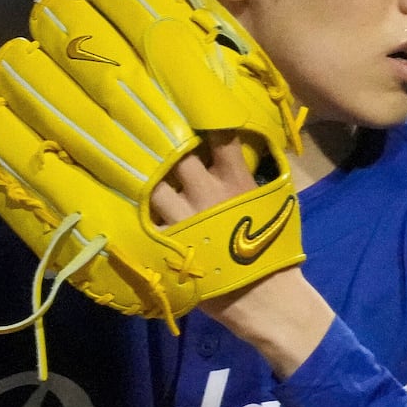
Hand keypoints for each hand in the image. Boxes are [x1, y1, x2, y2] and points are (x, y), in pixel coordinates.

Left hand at [152, 131, 332, 377]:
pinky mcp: (170, 244)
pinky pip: (147, 221)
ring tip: (135, 168)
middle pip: (177, 155)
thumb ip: (257, 179)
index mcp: (237, 181)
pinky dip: (139, 213)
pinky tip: (128, 205)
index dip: (202, 120)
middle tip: (152, 132)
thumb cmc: (277, 253)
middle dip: (165, 144)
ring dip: (147, 178)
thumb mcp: (278, 206)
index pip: (218, 136)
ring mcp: (186, 218)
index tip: (188, 107)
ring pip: (155, 185)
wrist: (267, 299)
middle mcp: (208, 193)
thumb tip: (250, 154)